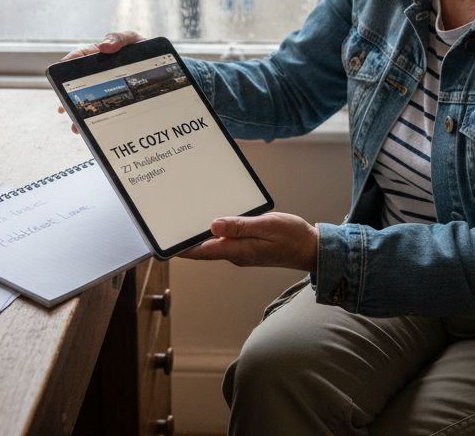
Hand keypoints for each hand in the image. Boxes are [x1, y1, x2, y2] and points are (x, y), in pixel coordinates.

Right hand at [58, 31, 144, 132]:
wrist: (165, 68)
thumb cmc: (145, 50)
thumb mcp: (133, 40)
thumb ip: (118, 39)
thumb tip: (102, 46)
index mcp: (99, 57)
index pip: (79, 58)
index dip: (67, 64)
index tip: (58, 72)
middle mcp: (99, 75)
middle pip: (79, 86)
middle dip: (69, 98)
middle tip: (63, 108)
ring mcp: (106, 90)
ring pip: (89, 103)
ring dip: (80, 115)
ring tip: (76, 127)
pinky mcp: (117, 102)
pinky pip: (105, 114)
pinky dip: (97, 123)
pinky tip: (93, 131)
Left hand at [178, 212, 317, 271]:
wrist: (311, 248)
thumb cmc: (292, 237)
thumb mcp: (267, 226)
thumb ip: (241, 226)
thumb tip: (213, 226)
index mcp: (238, 251)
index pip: (201, 251)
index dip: (181, 249)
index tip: (163, 244)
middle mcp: (235, 254)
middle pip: (203, 249)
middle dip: (186, 240)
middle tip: (168, 225)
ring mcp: (241, 252)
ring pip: (214, 244)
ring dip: (200, 235)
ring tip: (184, 220)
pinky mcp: (246, 247)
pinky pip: (225, 240)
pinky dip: (215, 231)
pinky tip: (213, 221)